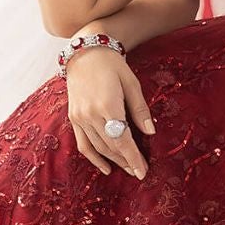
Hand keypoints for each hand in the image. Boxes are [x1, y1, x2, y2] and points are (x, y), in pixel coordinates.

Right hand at [63, 45, 153, 181]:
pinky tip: (105, 167)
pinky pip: (83, 144)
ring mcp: (79, 117)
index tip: (143, 171)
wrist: (85, 53)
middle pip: (111, 146)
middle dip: (126, 161)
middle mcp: (91, 114)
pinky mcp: (73, 118)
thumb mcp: (132, 83)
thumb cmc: (112, 65)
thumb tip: (150, 132)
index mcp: (108, 105)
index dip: (133, 158)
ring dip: (114, 161)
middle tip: (139, 171)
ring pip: (98, 147)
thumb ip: (140, 109)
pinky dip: (94, 158)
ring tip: (128, 168)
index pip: (123, 140)